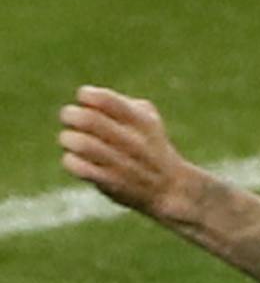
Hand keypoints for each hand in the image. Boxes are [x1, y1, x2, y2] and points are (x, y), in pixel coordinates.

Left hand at [59, 86, 196, 218]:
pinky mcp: (112, 183)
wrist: (169, 187)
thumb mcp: (148, 119)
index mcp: (141, 120)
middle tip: (68, 118)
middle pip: (89, 119)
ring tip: (69, 139)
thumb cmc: (150, 145)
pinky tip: (75, 159)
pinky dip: (71, 160)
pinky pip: (80, 168)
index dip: (87, 95)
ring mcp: (123, 163)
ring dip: (68, 138)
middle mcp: (133, 141)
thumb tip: (87, 97)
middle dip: (70, 115)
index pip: (106, 99)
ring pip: (82, 143)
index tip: (84, 99)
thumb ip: (120, 104)